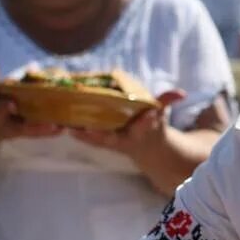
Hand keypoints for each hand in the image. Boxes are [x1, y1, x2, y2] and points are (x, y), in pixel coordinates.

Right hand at [0, 59, 63, 142]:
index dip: (4, 108)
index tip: (12, 104)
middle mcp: (4, 124)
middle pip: (19, 126)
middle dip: (34, 126)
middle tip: (51, 124)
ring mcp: (13, 130)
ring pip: (31, 132)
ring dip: (47, 130)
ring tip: (62, 127)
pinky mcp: (22, 133)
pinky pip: (37, 134)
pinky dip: (49, 132)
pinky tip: (63, 128)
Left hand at [69, 89, 185, 159]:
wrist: (143, 146)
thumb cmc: (150, 125)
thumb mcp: (160, 114)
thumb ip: (166, 101)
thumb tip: (181, 93)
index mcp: (139, 131)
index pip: (140, 127)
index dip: (141, 122)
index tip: (141, 117)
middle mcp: (123, 139)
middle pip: (109, 138)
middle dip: (96, 134)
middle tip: (81, 127)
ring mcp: (109, 141)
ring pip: (92, 138)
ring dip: (78, 132)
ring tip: (64, 122)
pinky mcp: (98, 140)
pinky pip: (84, 135)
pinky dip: (73, 129)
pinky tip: (58, 120)